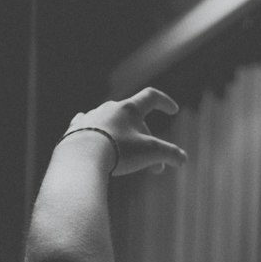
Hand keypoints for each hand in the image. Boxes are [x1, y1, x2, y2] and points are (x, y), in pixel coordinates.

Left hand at [62, 88, 185, 176]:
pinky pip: (89, 127)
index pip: (151, 97)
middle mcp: (110, 108)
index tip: (173, 111)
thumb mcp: (150, 153)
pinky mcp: (77, 129)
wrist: (82, 157)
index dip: (164, 102)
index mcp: (129, 108)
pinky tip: (97, 140)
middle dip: (146, 140)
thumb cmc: (118, 152)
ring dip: (123, 138)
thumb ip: (169, 154)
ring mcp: (92, 117)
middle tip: (154, 164)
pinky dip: (98, 134)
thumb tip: (183, 159)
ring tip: (126, 157)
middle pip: (133, 119)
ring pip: (112, 124)